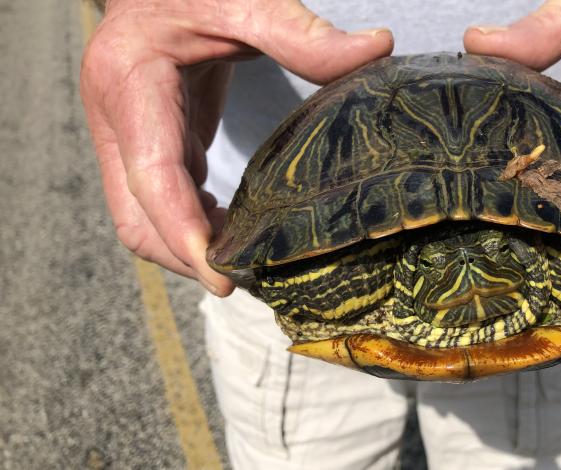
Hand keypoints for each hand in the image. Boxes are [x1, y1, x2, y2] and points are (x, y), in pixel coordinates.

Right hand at [81, 0, 392, 294]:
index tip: (223, 276)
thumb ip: (304, 32)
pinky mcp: (143, 143)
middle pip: (137, 216)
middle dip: (185, 257)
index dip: (183, 231)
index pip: (152, 174)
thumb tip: (378, 47)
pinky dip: (189, 226)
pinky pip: (157, 203)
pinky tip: (229, 231)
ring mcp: (124, 134)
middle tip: (244, 282)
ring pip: (141, 219)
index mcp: (132, 80)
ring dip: (186, 250)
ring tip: (244, 266)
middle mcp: (117, 117)